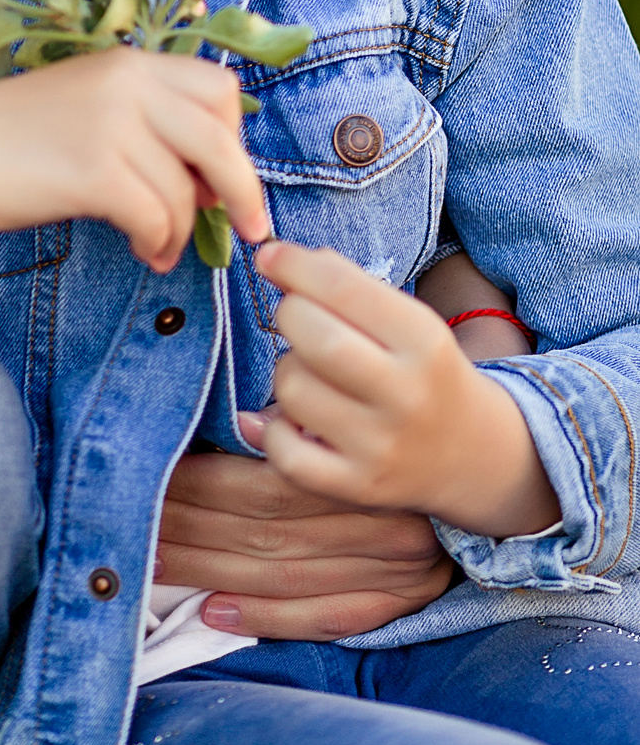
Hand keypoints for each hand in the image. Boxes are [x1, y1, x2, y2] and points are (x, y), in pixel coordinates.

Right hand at [0, 48, 266, 271]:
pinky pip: (157, 217)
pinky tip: (143, 250)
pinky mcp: (93, 170)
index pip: (219, 89)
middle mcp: (126, 82)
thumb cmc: (9, 139)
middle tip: (249, 228)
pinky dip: (158, 242)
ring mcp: (110, 124)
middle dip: (243, 190)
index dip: (234, 138)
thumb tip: (211, 180)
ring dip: (183, 230)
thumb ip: (146, 122)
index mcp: (128, 62)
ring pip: (186, 190)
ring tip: (159, 247)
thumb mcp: (86, 106)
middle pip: (220, 137)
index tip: (228, 177)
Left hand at [155, 445, 454, 638]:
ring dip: (208, 572)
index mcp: (364, 470)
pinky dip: (262, 618)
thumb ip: (300, 422)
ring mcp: (391, 573)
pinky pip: (322, 617)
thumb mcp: (355, 411)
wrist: (483, 467)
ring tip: (152, 563)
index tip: (151, 478)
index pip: (265, 484)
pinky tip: (210, 612)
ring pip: (280, 576)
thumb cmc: (397, 428)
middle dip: (189, 529)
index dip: (201, 484)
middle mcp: (380, 526)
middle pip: (263, 532)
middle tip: (131, 524)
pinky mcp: (394, 604)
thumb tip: (236, 425)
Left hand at [254, 238, 558, 537]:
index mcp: (424, 340)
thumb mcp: (408, 321)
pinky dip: (274, 432)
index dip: (292, 265)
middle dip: (290, 315)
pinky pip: (286, 453)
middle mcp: (407, 394)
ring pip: (293, 388)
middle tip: (298, 320)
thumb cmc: (423, 371)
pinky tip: (292, 421)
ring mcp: (383, 446)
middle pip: (314, 337)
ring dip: (287, 372)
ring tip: (312, 376)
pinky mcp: (359, 487)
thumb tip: (275, 259)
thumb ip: (349, 286)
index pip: (342, 288)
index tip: (269, 257)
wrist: (476, 453)